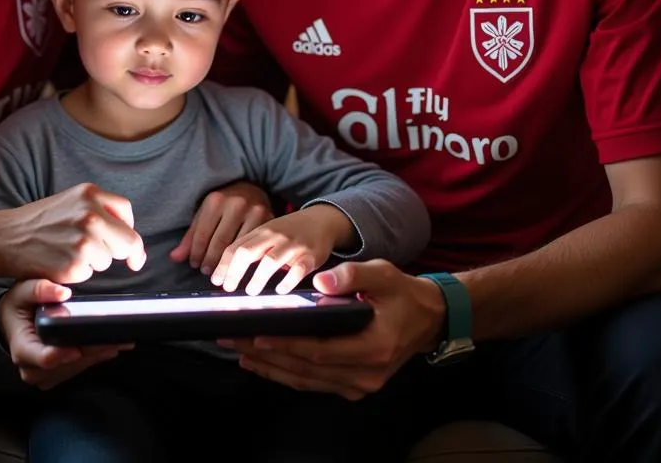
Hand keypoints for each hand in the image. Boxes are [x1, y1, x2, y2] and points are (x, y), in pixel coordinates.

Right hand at [0, 182, 146, 282]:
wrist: (4, 236)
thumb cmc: (38, 222)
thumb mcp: (72, 200)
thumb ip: (102, 210)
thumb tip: (133, 242)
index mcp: (91, 194)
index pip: (127, 213)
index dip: (129, 233)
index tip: (130, 250)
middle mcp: (91, 215)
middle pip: (127, 241)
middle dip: (119, 252)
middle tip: (94, 253)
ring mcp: (83, 241)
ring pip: (108, 261)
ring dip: (93, 262)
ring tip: (66, 251)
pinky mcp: (74, 266)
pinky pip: (89, 274)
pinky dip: (77, 274)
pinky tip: (59, 262)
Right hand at [0, 279, 131, 389]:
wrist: (12, 323)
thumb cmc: (18, 306)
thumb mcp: (22, 291)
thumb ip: (40, 289)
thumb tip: (64, 292)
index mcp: (22, 349)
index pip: (43, 358)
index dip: (61, 355)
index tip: (78, 348)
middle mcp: (32, 368)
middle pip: (66, 364)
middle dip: (91, 352)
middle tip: (115, 339)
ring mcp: (45, 375)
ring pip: (76, 368)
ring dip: (98, 354)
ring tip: (120, 340)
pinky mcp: (57, 375)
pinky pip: (79, 368)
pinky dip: (96, 356)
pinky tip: (113, 345)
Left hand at [169, 180, 272, 274]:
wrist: (252, 188)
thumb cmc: (224, 204)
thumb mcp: (205, 213)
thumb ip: (191, 236)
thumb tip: (175, 258)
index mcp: (215, 200)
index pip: (202, 234)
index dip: (196, 253)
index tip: (194, 264)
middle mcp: (235, 204)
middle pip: (220, 243)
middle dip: (211, 261)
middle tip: (207, 272)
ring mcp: (254, 211)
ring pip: (238, 246)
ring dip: (228, 264)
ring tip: (221, 273)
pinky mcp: (268, 219)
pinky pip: (255, 245)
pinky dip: (245, 259)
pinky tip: (238, 266)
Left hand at [210, 205, 346, 294]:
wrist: (321, 220)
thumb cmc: (289, 231)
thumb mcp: (268, 233)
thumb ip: (251, 246)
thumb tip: (227, 270)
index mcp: (261, 231)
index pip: (236, 247)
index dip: (224, 265)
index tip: (216, 280)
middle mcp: (275, 236)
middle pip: (248, 252)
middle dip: (235, 271)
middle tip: (228, 288)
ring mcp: (292, 245)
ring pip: (270, 261)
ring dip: (258, 278)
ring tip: (250, 292)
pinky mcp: (310, 256)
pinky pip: (297, 270)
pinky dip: (287, 281)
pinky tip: (280, 290)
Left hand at [219, 260, 445, 399]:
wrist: (427, 318)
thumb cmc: (401, 293)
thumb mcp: (383, 274)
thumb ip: (353, 275)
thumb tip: (321, 281)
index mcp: (373, 346)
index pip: (319, 350)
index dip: (286, 343)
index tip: (256, 334)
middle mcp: (365, 373)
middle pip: (306, 369)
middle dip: (266, 354)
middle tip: (233, 340)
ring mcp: (359, 384)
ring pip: (305, 380)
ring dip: (270, 367)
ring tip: (239, 350)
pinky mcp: (353, 386)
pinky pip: (313, 383)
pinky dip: (285, 373)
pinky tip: (262, 363)